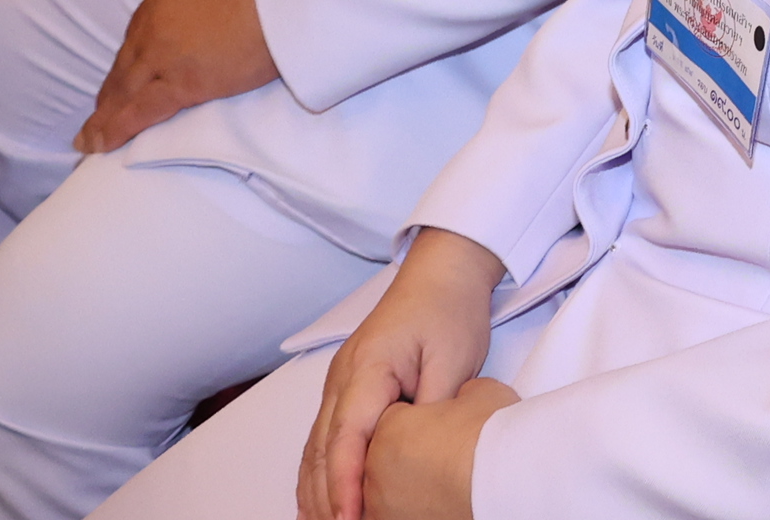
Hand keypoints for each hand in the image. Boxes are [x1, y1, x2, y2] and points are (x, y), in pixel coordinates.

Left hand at [76, 0, 274, 150]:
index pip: (139, 34)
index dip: (130, 59)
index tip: (124, 74)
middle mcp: (156, 24)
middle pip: (126, 64)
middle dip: (110, 92)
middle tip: (99, 113)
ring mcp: (165, 55)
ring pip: (123, 90)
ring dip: (104, 116)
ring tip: (90, 139)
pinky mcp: (184, 84)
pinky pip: (139, 112)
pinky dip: (114, 129)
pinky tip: (98, 145)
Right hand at [301, 229, 503, 519]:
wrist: (441, 274)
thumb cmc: (448, 310)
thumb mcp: (453, 360)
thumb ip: (433, 407)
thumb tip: (418, 452)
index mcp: (368, 367)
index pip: (347, 435)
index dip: (345, 482)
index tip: (349, 517)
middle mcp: (342, 378)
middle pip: (323, 448)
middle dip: (326, 497)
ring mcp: (339, 384)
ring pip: (316, 447)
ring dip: (316, 490)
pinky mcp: (346, 390)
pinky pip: (324, 438)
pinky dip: (319, 472)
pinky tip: (320, 501)